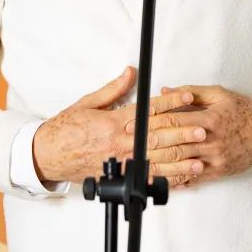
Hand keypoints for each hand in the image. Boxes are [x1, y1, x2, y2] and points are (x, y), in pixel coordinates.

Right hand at [31, 66, 206, 187]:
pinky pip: (145, 179)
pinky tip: (180, 178)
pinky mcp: (118, 176)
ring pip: (155, 161)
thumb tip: (131, 72)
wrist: (47, 155)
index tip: (188, 96)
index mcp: (114, 122)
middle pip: (157, 137)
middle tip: (203, 128)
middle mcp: (119, 143)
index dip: (171, 102)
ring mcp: (120, 162)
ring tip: (199, 157)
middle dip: (182, 132)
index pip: (148, 110)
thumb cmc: (66, 128)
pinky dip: (164, 180)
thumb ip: (114, 89)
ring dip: (179, 160)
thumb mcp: (88, 102)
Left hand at [126, 84, 251, 187]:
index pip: (174, 119)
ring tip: (137, 164)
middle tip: (128, 145)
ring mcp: (214, 158)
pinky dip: (174, 180)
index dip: (151, 121)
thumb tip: (163, 91)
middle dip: (148, 144)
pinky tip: (158, 180)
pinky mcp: (217, 172)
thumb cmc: (243, 111)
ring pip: (180, 163)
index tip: (133, 122)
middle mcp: (211, 140)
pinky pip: (192, 178)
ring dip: (157, 165)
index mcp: (210, 118)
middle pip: (174, 143)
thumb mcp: (219, 94)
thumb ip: (191, 92)